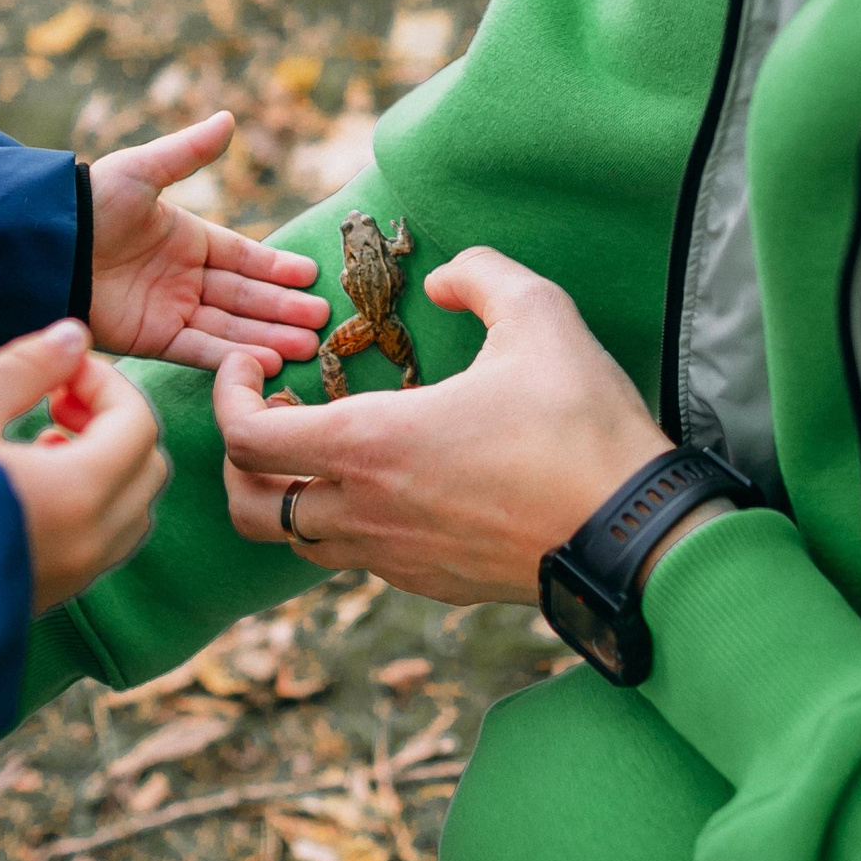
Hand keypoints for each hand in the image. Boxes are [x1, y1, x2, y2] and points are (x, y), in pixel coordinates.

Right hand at [0, 319, 169, 613]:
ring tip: (42, 441)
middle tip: (55, 401)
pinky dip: (94, 503)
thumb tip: (75, 336)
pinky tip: (33, 484)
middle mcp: (91, 543)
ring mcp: (77, 576)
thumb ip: (24, 366)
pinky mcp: (55, 596)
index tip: (58, 372)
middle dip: (113, 421)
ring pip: (133, 507)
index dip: (105, 383)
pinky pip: (106, 541)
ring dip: (108, 464)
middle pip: (148, 465)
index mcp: (79, 494)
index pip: (138, 423)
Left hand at [87, 111, 328, 371]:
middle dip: (282, 307)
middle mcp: (182, 277)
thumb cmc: (91, 203)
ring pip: (229, 325)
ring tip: (310, 344)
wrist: (44, 246)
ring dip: (268, 335)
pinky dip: (231, 356)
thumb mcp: (142, 171)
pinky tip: (267, 360)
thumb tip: (228, 118)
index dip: (275, 266)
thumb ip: (187, 153)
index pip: (242, 255)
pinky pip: (199, 348)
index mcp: (184, 238)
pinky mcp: (151, 338)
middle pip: (243, 294)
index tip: (311, 274)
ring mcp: (168, 310)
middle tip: (324, 317)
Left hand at [215, 247, 675, 605]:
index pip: (243, 437)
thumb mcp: (539, 315)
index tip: (256, 364)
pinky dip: (343, 521)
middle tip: (278, 409)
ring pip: (296, 541)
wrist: (632, 535)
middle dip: (239, 456)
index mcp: (369, 446)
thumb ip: (481, 275)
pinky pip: (355, 559)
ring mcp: (394, 558)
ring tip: (328, 444)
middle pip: (247, 506)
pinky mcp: (428, 585)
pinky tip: (388, 480)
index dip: (227, 394)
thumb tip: (445, 276)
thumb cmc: (580, 424)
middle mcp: (364, 512)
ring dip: (290, 493)